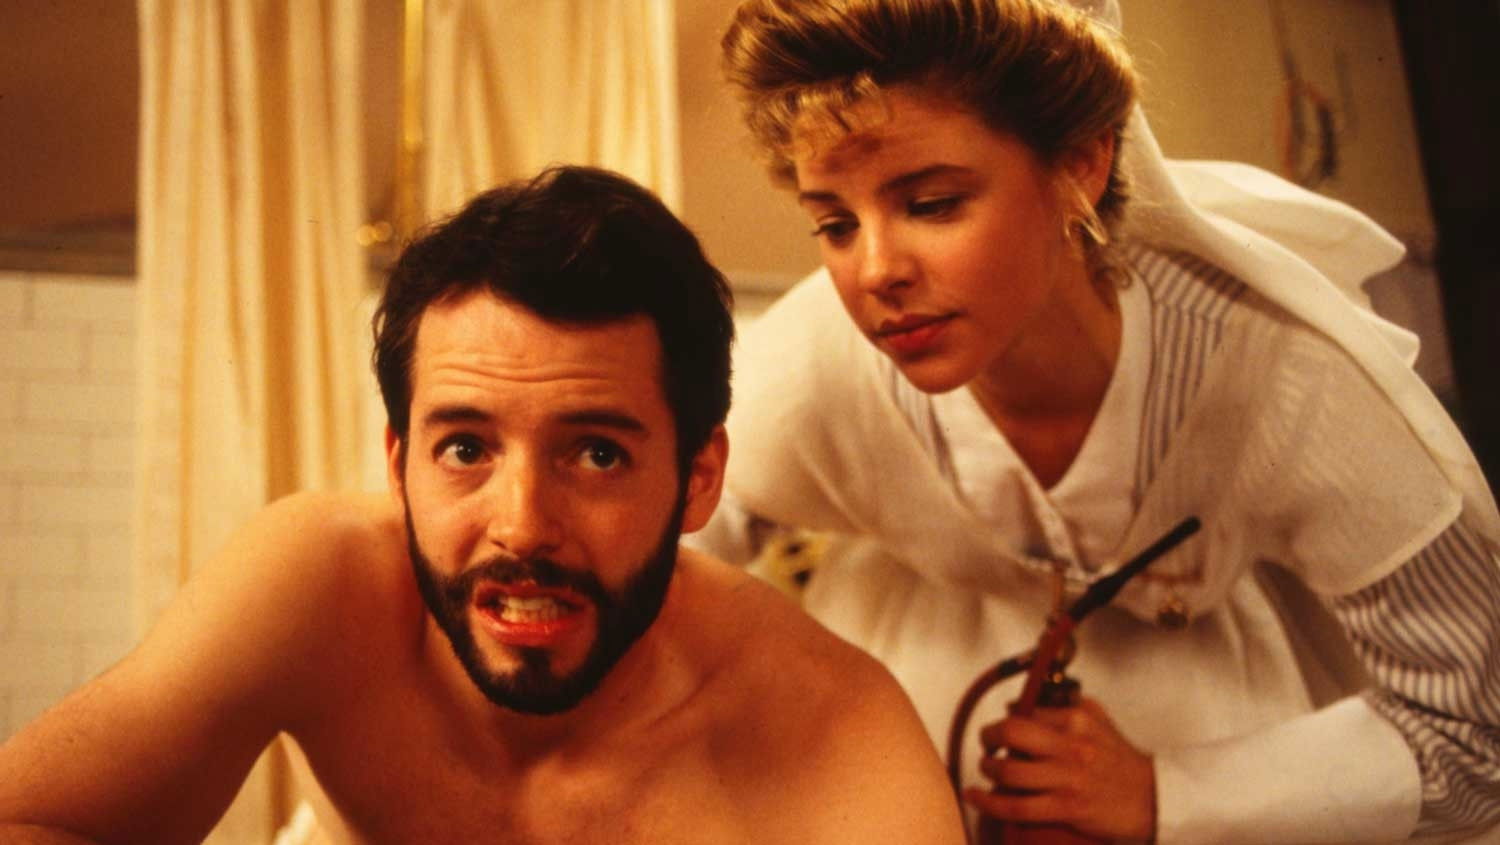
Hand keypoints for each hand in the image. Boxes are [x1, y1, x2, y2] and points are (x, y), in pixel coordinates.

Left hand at [963, 696, 1155, 840]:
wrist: (1154, 799)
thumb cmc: (1121, 761)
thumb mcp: (1097, 721)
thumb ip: (1062, 707)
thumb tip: (1018, 705)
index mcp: (1077, 720)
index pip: (1025, 711)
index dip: (1006, 721)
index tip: (1002, 731)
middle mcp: (1070, 746)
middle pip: (1011, 732)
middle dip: (989, 737)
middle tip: (987, 745)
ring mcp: (1067, 778)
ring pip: (1008, 771)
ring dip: (987, 769)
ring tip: (987, 769)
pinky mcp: (1066, 808)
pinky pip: (1016, 807)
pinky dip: (988, 802)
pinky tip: (975, 797)